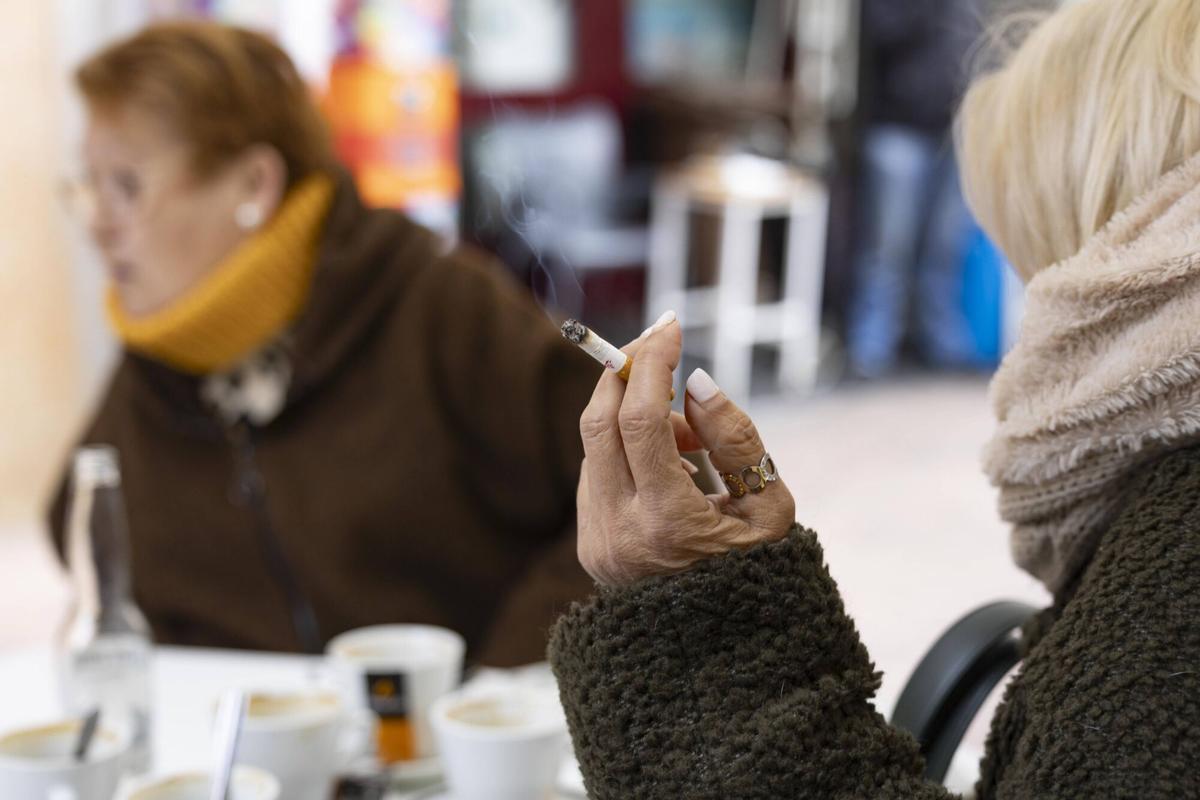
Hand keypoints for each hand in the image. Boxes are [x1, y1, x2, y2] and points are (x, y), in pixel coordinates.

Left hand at [576, 314, 795, 585]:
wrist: (721, 649)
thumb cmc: (761, 573)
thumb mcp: (770, 507)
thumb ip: (735, 438)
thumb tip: (695, 383)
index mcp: (669, 524)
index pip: (640, 420)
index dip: (652, 364)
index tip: (669, 327)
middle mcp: (620, 531)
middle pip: (598, 423)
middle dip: (625, 372)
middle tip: (658, 344)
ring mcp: (597, 540)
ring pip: (595, 446)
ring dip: (633, 416)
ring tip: (691, 438)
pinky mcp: (589, 543)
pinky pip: (597, 472)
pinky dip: (625, 449)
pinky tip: (670, 465)